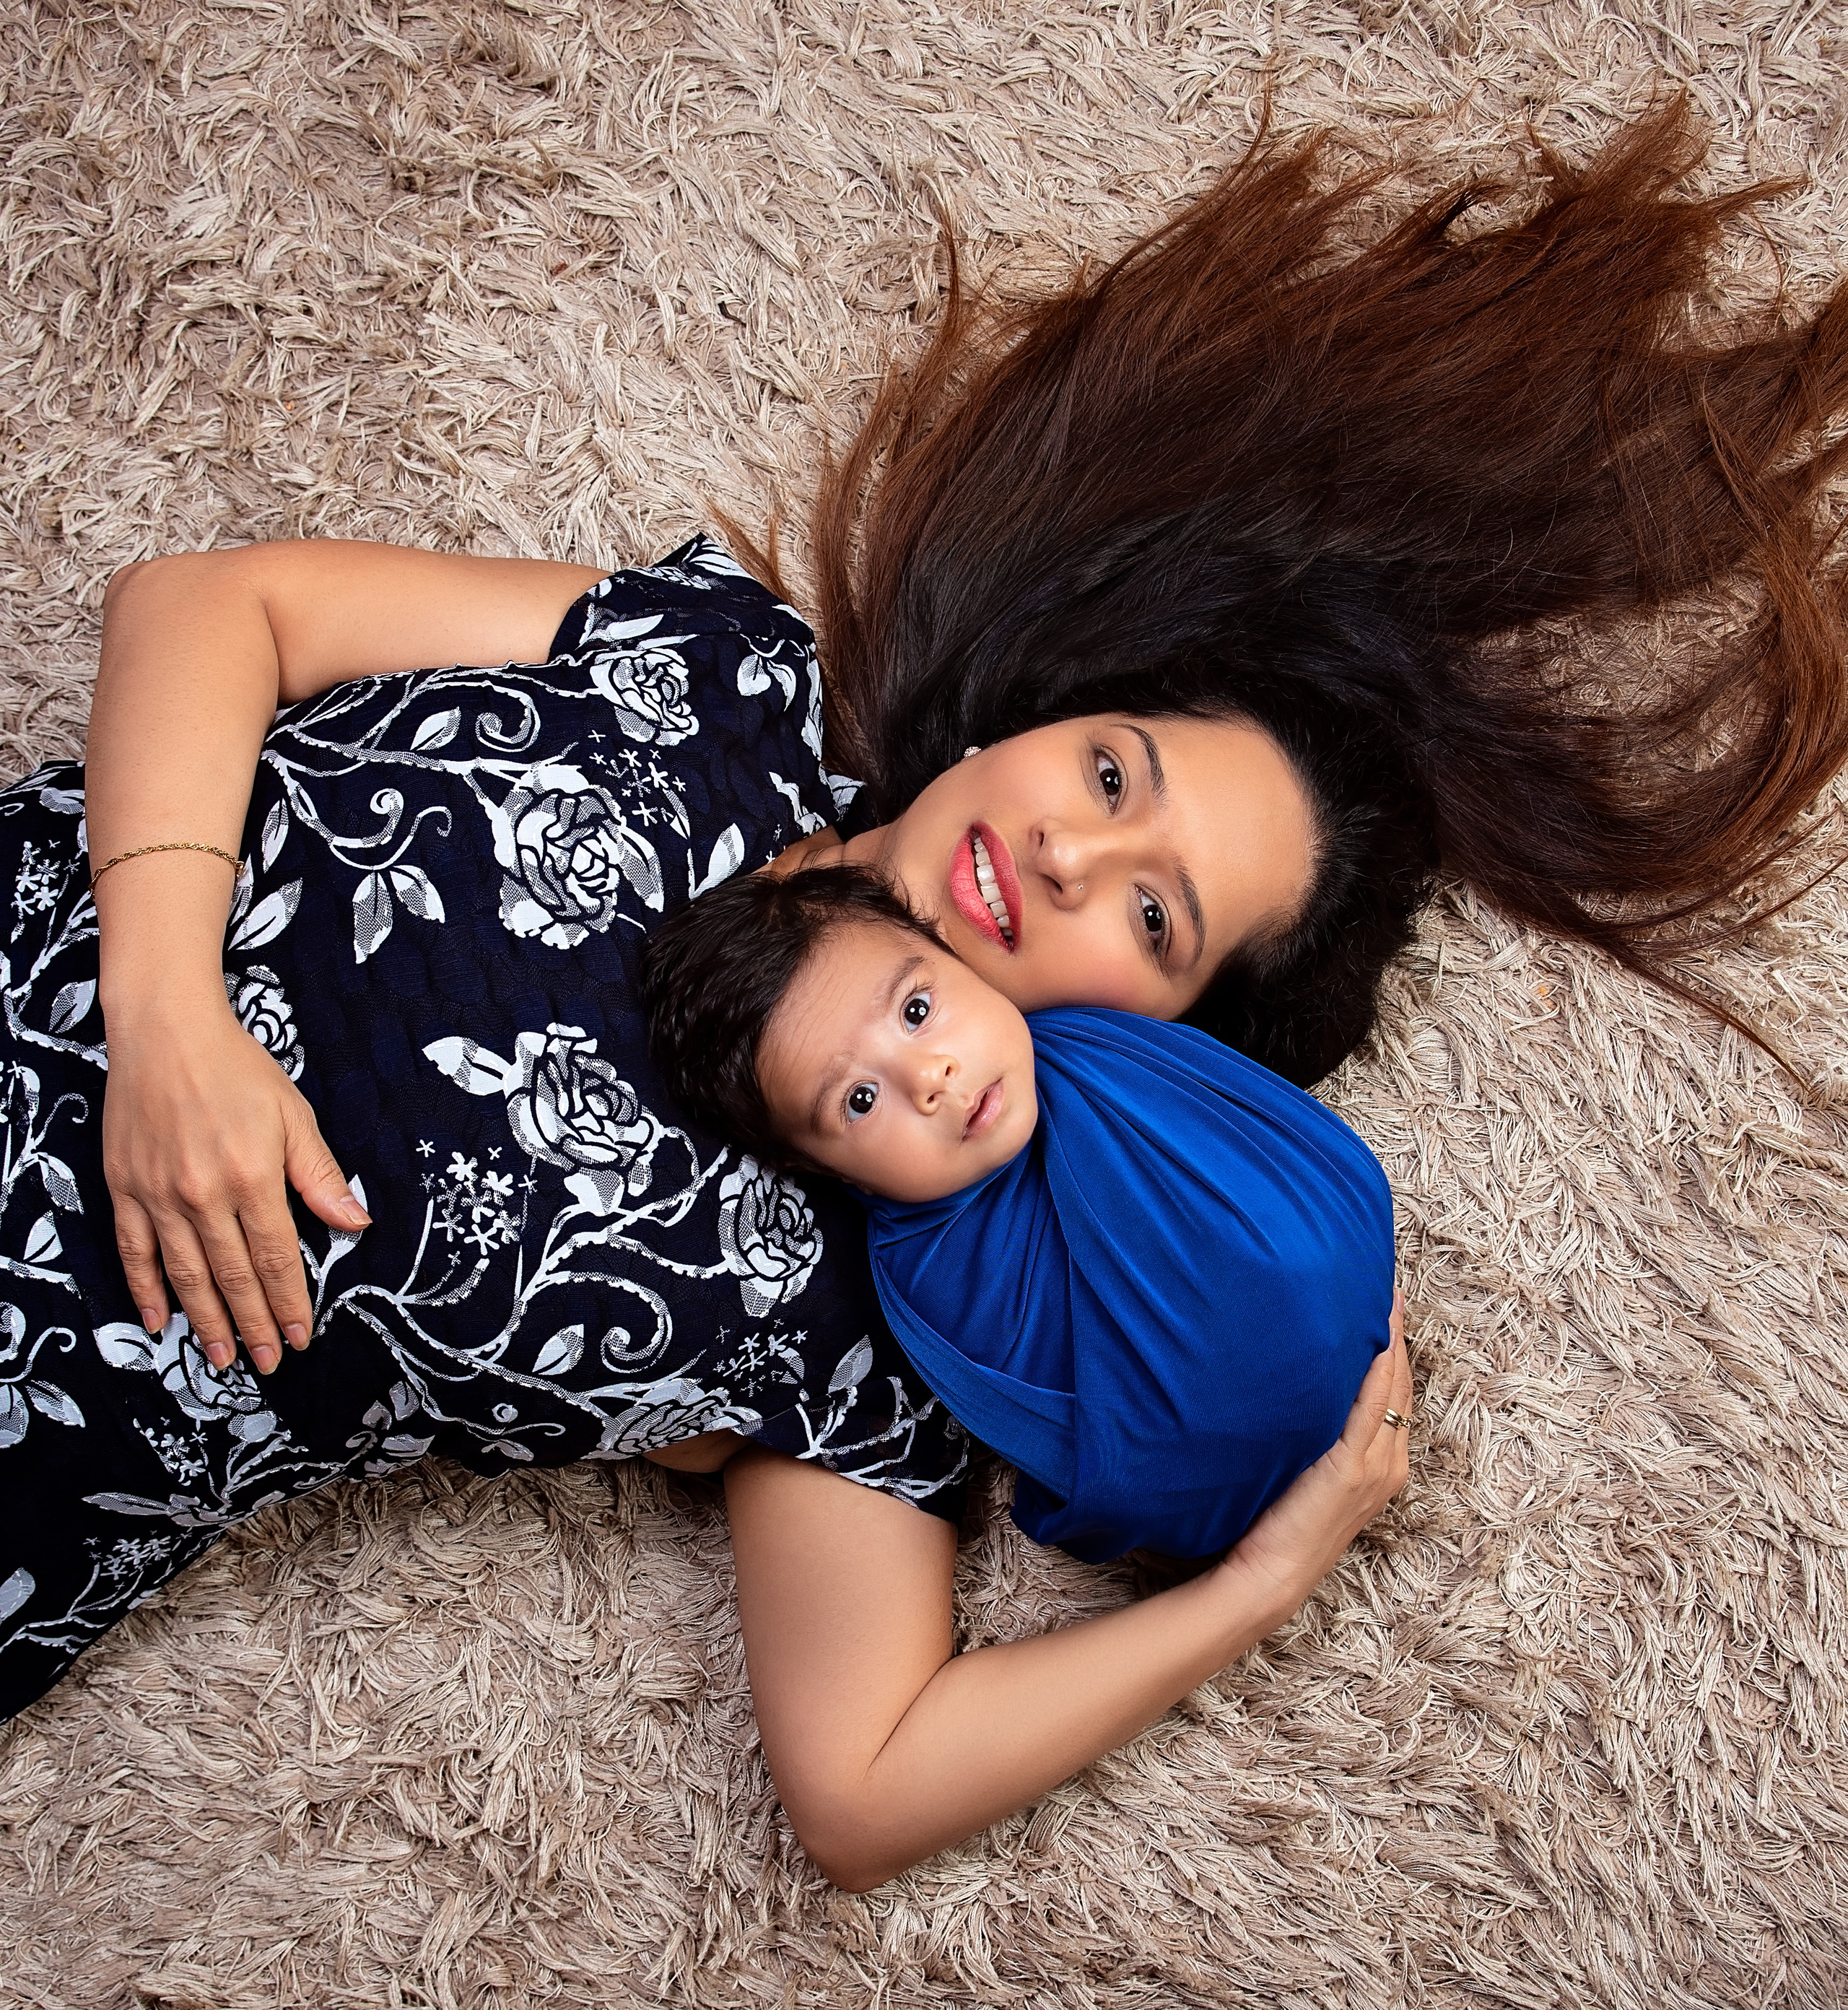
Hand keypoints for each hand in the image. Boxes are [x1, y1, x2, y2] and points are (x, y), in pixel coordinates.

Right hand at [101, 993, 369, 1373]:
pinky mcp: (125, 1188)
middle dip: (254, 1323)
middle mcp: (203, 1193)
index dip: (290, 1301)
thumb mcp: (294, 1116)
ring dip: (206, 1320)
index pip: (275, 1257)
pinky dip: (146, 1289)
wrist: (166, 1033)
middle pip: (232, 1275)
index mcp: (252, 1177)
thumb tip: (356, 1223)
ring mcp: (158, 1194)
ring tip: (223, 1356)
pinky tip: (160, 1321)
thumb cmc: (238, 1070)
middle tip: (267, 1361)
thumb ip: (320, 1177)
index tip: (301, 1335)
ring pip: (186, 1273)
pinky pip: (135, 1251)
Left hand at [1219, 1288, 1411, 1619]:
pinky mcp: (1351, 1468)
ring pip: (1392, 1389)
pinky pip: (1372, 1405)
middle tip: (1389, 1291)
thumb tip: (1291, 1390)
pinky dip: (1376, 1367)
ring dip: (1390, 1342)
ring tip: (1384, 1299)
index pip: (1395, 1397)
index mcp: (1382, 1466)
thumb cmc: (1275, 1526)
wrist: (1268, 1576)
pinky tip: (1371, 1337)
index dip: (1393, 1353)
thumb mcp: (1305, 1474)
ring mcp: (1374, 1467)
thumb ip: (1311, 1437)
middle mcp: (1387, 1464)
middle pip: (1401, 1386)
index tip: (1386, 1310)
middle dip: (1396, 1337)